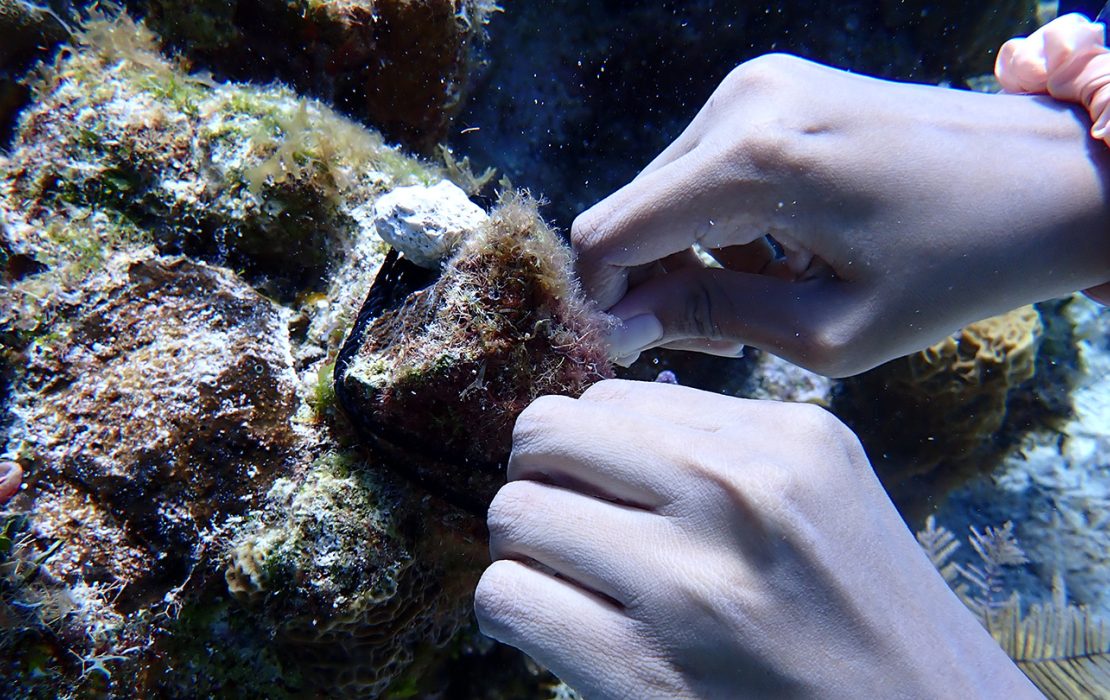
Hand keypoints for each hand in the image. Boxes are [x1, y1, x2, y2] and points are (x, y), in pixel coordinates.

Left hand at [474, 380, 1039, 698]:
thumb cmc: (866, 618)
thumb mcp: (823, 492)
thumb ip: (720, 444)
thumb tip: (594, 425)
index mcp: (783, 441)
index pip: (608, 399)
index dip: (588, 446)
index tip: (603, 488)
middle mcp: (736, 495)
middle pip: (546, 435)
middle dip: (539, 477)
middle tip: (565, 521)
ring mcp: (690, 585)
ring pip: (514, 513)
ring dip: (525, 546)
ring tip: (568, 577)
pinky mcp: (646, 674)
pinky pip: (508, 597)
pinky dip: (513, 608)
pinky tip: (557, 626)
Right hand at [573, 54, 1109, 375]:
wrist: (1049, 178)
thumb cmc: (956, 267)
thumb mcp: (830, 329)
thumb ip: (710, 317)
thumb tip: (613, 327)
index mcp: (754, 157)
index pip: (610, 234)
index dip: (604, 302)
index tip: (634, 353)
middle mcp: (740, 102)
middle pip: (631, 211)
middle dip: (654, 284)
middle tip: (721, 340)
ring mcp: (756, 84)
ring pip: (663, 192)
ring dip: (690, 257)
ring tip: (763, 302)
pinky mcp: (773, 87)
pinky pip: (703, 167)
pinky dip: (719, 222)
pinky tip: (779, 257)